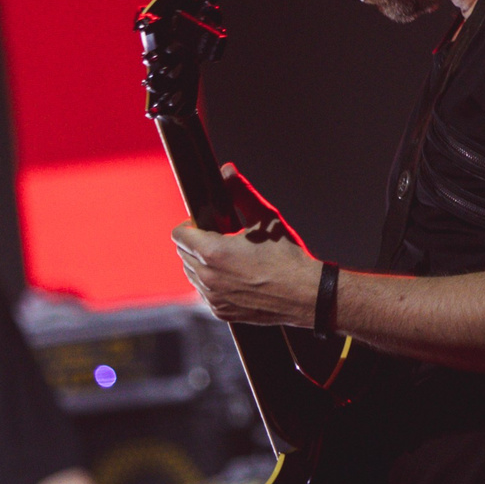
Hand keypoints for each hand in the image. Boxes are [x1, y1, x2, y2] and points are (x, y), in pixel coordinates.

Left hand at [172, 165, 324, 326]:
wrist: (305, 294)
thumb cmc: (288, 258)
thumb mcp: (265, 218)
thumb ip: (242, 192)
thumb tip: (228, 171)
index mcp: (213, 252)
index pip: (179, 235)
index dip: (189, 225)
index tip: (202, 223)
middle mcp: (208, 277)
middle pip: (182, 254)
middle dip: (195, 243)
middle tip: (218, 238)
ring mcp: (213, 297)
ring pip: (192, 275)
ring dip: (201, 264)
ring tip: (226, 257)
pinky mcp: (221, 312)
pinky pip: (205, 293)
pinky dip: (212, 283)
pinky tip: (232, 276)